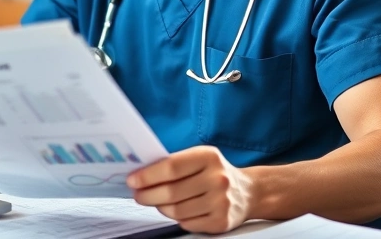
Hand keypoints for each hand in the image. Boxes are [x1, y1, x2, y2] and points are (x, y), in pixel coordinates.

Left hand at [128, 146, 252, 233]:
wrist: (248, 192)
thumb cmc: (215, 172)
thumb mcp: (199, 158)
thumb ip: (174, 163)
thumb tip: (141, 174)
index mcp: (209, 157)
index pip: (170, 167)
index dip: (147, 176)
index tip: (132, 180)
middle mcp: (218, 179)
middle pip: (171, 192)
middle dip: (148, 195)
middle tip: (138, 195)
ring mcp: (221, 202)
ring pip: (177, 211)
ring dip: (161, 207)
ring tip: (157, 202)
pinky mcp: (221, 222)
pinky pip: (187, 223)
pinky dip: (177, 218)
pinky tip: (177, 210)